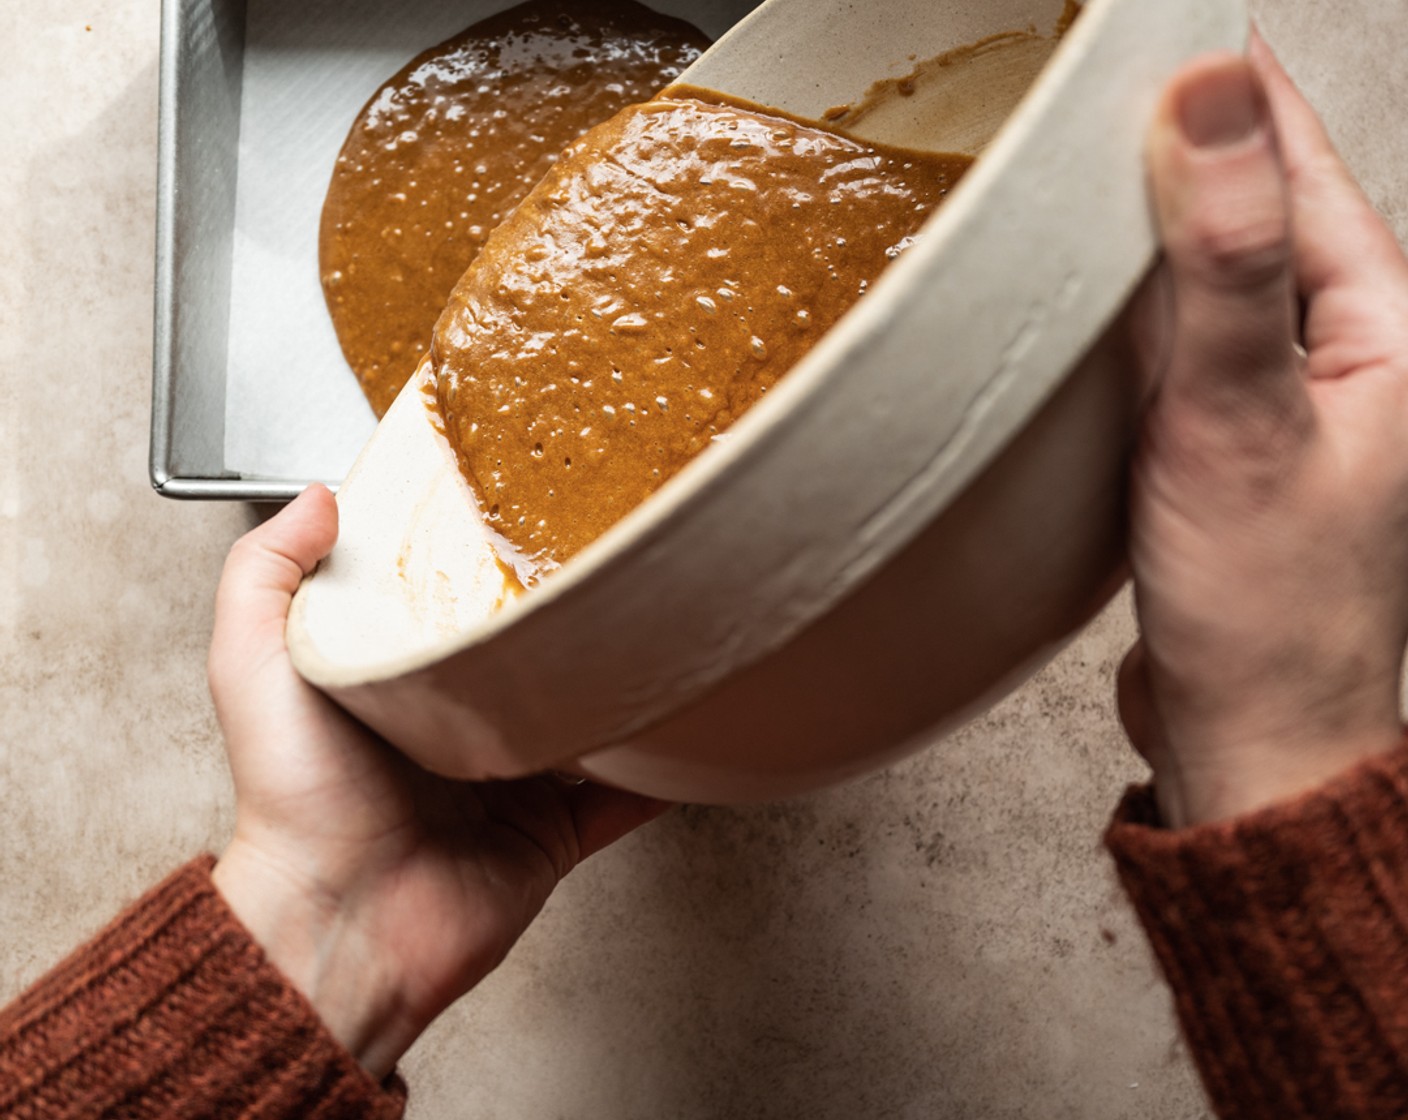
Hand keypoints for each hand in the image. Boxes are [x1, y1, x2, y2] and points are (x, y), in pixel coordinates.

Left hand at [207, 485, 666, 1078]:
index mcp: (397, 682)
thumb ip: (264, 571)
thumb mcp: (253, 665)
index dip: (483, 559)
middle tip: (608, 559)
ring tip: (664, 625)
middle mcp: (460, 725)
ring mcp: (514, 779)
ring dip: (622, 682)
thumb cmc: (294, 802)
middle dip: (569, 616)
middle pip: (531, 656)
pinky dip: (659, 768)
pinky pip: (625, 795)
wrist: (341, 923)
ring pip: (588, 717)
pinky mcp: (555, 831)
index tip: (524, 509)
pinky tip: (687, 722)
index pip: (452, 604)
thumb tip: (320, 497)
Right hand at [1118, 36, 1407, 827]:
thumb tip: (1212, 91)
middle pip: (1248, 200)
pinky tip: (1073, 308)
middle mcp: (1336, 343)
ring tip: (1063, 177)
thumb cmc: (1271, 607)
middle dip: (1172, 137)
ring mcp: (1276, 393)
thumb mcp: (1244, 417)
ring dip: (1141, 223)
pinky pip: (1173, 342)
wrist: (1259, 742)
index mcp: (1377, 316)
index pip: (1295, 149)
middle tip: (1078, 89)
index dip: (1224, 78)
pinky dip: (1124, 308)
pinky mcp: (1221, 442)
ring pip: (1203, 272)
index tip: (1138, 23)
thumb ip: (1228, 257)